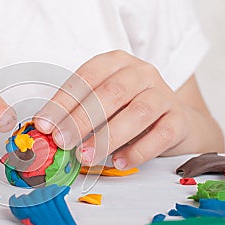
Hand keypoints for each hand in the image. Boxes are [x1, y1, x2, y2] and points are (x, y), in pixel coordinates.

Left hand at [34, 50, 222, 168]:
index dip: (63, 102)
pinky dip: (139, 150)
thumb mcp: (100, 103)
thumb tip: (48, 129)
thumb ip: (77, 112)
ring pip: (138, 112)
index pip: (85, 78)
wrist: (172, 118)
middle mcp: (141, 73)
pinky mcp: (179, 119)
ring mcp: (163, 94)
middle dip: (82, 119)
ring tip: (87, 156)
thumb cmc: (126, 109)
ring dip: (108, 136)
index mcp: (115, 63)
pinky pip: (161, 134)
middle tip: (63, 141)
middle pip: (111, 93)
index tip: (45, 125)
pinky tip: (119, 161)